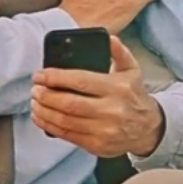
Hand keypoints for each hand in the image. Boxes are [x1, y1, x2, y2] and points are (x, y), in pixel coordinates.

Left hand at [31, 37, 164, 157]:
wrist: (148, 128)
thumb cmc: (133, 96)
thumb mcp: (131, 70)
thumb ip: (119, 52)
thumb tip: (109, 38)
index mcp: (118, 88)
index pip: (81, 81)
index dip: (56, 78)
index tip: (40, 75)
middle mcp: (112, 110)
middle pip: (69, 103)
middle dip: (46, 96)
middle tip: (35, 89)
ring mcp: (104, 130)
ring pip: (65, 121)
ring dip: (44, 111)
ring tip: (34, 102)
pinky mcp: (97, 145)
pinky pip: (67, 135)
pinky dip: (49, 126)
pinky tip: (41, 117)